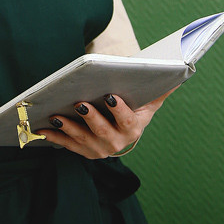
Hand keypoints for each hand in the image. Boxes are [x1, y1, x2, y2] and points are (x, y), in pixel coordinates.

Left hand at [39, 88, 178, 159]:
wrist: (122, 131)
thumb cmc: (134, 108)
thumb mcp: (148, 101)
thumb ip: (162, 89)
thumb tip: (181, 72)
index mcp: (133, 129)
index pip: (126, 120)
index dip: (118, 110)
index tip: (110, 96)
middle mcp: (117, 143)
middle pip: (103, 132)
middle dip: (91, 119)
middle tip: (80, 104)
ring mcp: (99, 149)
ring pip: (82, 140)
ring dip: (68, 129)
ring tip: (56, 115)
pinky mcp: (83, 151)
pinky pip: (67, 145)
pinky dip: (55, 138)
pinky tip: (43, 128)